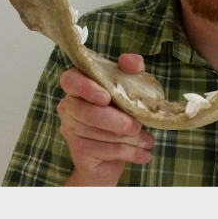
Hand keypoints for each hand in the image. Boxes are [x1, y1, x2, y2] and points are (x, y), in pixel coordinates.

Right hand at [58, 54, 154, 185]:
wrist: (110, 156)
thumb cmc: (121, 114)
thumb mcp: (132, 90)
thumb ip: (131, 71)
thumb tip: (130, 61)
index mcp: (79, 86)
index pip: (70, 80)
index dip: (86, 87)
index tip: (106, 97)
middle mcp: (69, 107)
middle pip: (89, 112)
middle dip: (117, 120)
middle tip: (138, 125)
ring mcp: (71, 130)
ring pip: (101, 133)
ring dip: (131, 138)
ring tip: (148, 141)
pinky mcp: (79, 151)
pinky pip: (106, 150)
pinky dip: (131, 152)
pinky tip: (144, 154)